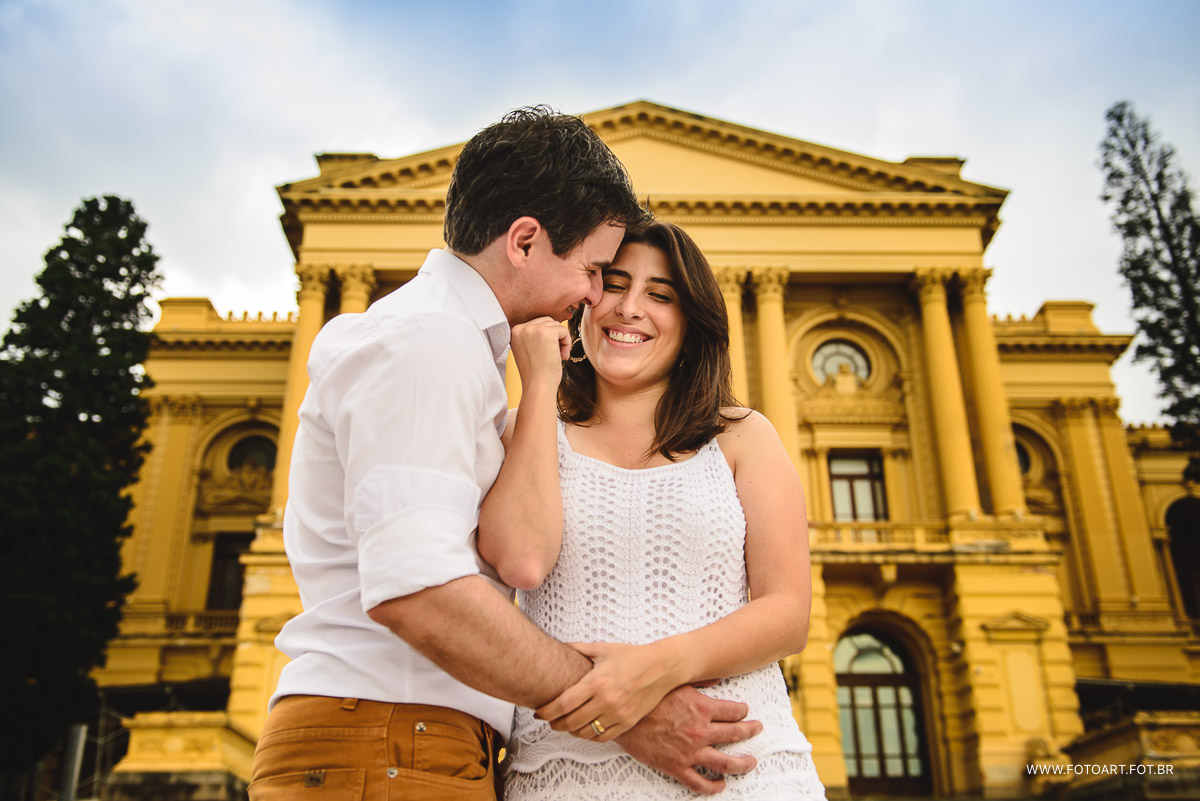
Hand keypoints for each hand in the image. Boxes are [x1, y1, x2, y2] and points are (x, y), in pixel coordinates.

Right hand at [509, 317, 569, 389]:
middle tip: (554, 355)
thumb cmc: (536, 372)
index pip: (537, 324)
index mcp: (514, 331)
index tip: (545, 354)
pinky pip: (564, 330)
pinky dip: (567, 343)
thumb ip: (533, 335)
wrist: (538, 386)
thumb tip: (551, 323)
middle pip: (547, 321)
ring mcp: (532, 329)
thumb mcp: (529, 349)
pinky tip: (562, 356)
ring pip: (556, 325)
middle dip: (555, 337)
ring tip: (558, 356)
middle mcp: (521, 328)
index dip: (547, 338)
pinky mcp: (546, 333)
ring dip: (561, 340)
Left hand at [536, 642, 678, 741]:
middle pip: (570, 722)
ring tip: (566, 724)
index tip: (538, 713)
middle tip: (549, 721)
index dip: (546, 712)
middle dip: (555, 724)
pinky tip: (585, 729)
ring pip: (585, 733)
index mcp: (596, 681)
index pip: (563, 704)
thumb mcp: (603, 649)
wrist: (662, 667)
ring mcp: (617, 713)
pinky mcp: (627, 722)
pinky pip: (602, 737)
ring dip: (571, 731)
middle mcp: (605, 700)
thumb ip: (579, 649)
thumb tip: (560, 646)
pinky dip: (590, 736)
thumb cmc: (633, 656)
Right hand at [616, 685, 761, 795]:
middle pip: (736, 734)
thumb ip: (699, 680)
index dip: (742, 710)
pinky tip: (720, 785)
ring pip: (726, 763)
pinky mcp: (676, 767)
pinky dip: (713, 786)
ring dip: (742, 763)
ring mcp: (690, 751)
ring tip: (750, 762)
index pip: (733, 711)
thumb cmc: (646, 697)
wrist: (621, 715)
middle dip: (750, 732)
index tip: (745, 711)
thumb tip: (716, 676)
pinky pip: (699, 783)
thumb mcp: (675, 681)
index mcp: (701, 708)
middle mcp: (700, 731)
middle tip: (757, 730)